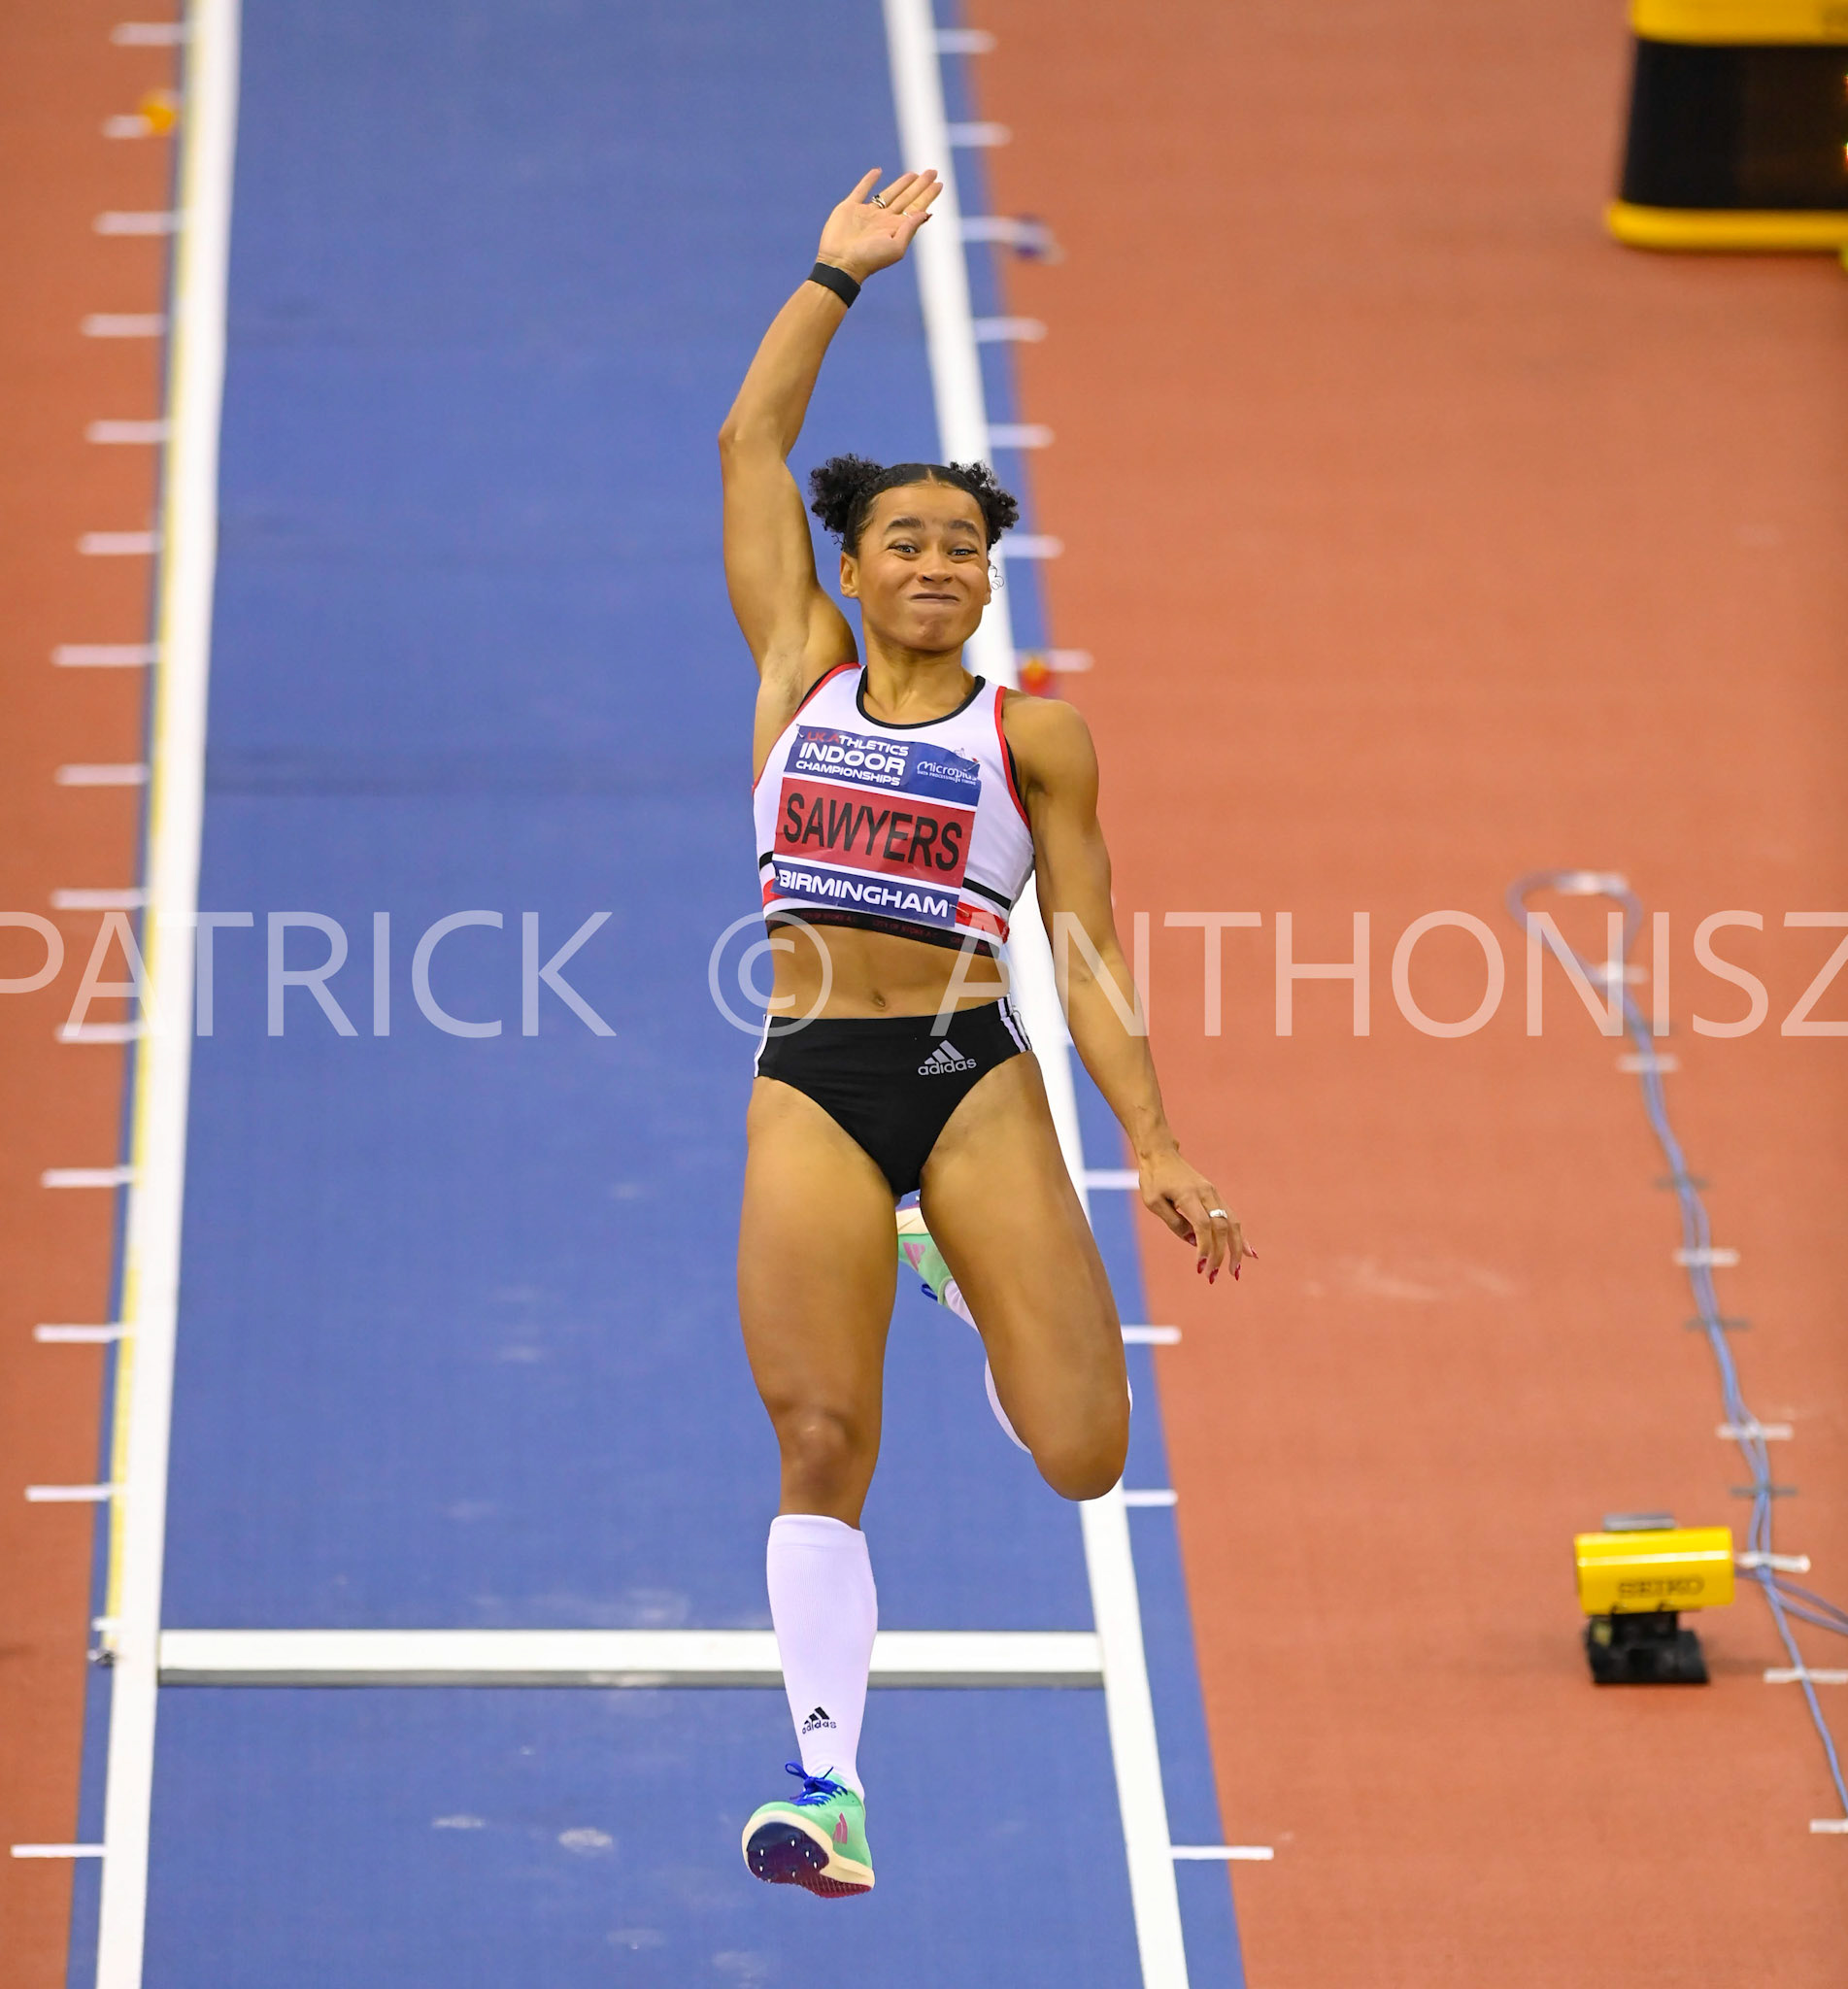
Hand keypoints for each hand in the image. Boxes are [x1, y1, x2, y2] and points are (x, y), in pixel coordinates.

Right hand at [817, 168, 940, 281]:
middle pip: (906, 198)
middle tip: (932, 172)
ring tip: (914, 174)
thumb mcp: (895, 247)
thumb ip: (910, 229)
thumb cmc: (869, 259)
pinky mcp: (850, 208)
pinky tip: (877, 172)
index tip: (939, 183)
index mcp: (895, 229)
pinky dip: (869, 180)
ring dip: (901, 183)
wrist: (840, 262)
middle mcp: (883, 220)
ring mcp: (867, 213)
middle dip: (920, 185)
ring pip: (888, 193)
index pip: (916, 208)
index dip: (928, 196)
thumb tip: (925, 213)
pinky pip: (861, 190)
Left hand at [1138, 1149, 1254, 1285]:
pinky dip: (1240, 1236)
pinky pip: (1232, 1218)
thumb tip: (1192, 1242)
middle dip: (1220, 1254)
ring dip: (1236, 1249)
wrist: (1162, 1154)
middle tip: (1214, 1276)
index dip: (1205, 1247)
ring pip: (1233, 1223)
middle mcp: (1207, 1194)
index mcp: (1188, 1195)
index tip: (1200, 1267)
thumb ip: (1173, 1221)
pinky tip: (1249, 1252)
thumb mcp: (1153, 1202)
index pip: (1203, 1225)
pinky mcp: (1216, 1196)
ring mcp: (1214, 1194)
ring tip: (1236, 1271)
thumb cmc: (1154, 1178)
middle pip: (1221, 1227)